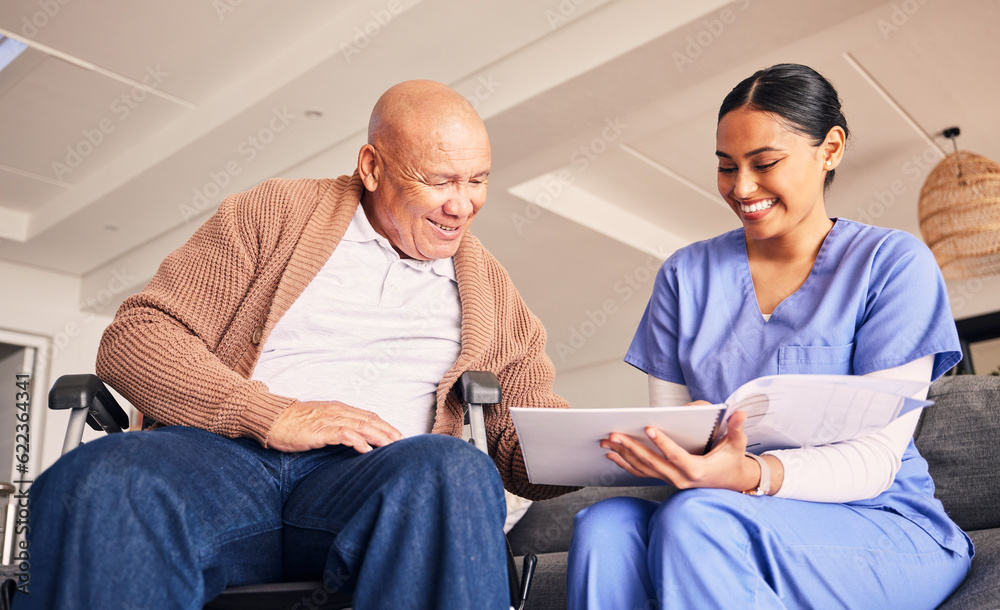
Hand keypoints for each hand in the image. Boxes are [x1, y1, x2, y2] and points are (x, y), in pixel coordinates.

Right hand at [266, 400, 402, 452]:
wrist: (271, 418)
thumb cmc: (293, 423)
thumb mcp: (320, 422)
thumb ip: (337, 427)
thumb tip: (354, 440)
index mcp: (339, 409)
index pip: (369, 416)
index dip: (387, 426)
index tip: (400, 437)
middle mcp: (337, 412)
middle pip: (370, 420)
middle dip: (389, 432)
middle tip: (404, 444)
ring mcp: (328, 420)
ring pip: (361, 426)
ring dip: (379, 436)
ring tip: (393, 447)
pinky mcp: (318, 430)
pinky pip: (342, 434)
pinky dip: (356, 441)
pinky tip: (366, 450)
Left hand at [601, 410, 759, 491]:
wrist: (731, 482)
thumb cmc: (731, 460)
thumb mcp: (737, 444)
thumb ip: (737, 428)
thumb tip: (739, 413)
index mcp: (697, 470)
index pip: (677, 456)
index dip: (662, 443)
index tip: (649, 428)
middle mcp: (681, 479)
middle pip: (653, 463)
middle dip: (632, 447)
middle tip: (615, 434)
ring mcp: (671, 481)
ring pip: (643, 469)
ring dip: (624, 455)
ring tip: (608, 442)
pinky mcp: (665, 480)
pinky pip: (642, 473)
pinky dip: (626, 463)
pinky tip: (612, 455)